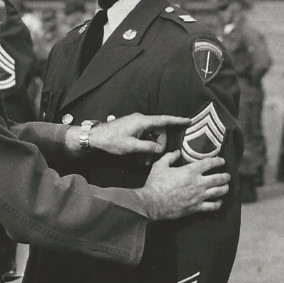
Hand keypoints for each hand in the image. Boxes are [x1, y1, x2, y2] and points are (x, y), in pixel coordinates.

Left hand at [71, 113, 188, 156]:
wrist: (94, 137)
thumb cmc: (111, 141)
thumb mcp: (131, 147)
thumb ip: (148, 147)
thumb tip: (160, 149)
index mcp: (142, 121)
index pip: (164, 120)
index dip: (177, 120)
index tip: (189, 121)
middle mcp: (140, 120)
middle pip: (158, 132)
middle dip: (158, 146)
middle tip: (150, 159)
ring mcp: (135, 124)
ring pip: (150, 136)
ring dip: (149, 149)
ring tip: (142, 162)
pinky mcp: (131, 128)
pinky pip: (143, 137)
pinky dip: (143, 146)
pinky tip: (138, 157)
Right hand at [136, 152, 229, 220]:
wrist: (152, 203)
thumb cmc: (155, 184)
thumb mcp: (159, 166)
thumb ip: (169, 157)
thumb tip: (177, 152)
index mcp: (190, 171)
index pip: (209, 163)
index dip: (218, 161)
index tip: (222, 161)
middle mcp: (198, 183)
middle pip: (219, 178)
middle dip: (226, 176)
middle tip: (227, 176)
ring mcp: (199, 196)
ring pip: (219, 191)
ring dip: (225, 188)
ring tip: (226, 187)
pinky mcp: (197, 207)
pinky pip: (213, 206)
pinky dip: (218, 203)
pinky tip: (218, 201)